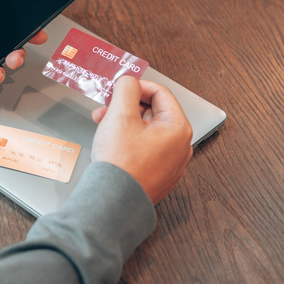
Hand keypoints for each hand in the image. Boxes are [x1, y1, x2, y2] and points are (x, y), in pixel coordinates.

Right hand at [91, 76, 192, 203]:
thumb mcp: (120, 114)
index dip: (137, 86)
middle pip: (154, 113)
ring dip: (124, 123)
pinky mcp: (157, 176)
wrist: (113, 202)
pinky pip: (145, 150)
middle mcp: (180, 147)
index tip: (120, 87)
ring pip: (147, 131)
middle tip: (107, 106)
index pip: (161, 93)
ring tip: (103, 125)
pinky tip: (111, 144)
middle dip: (127, 106)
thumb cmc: (120, 164)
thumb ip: (126, 89)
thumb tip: (129, 81)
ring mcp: (170, 164)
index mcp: (178, 129)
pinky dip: (128, 141)